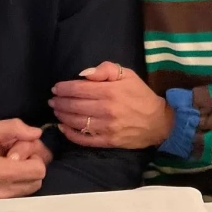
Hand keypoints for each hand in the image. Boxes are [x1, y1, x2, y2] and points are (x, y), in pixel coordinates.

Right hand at [0, 120, 46, 200]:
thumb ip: (14, 128)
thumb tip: (36, 133)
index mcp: (1, 172)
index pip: (39, 169)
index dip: (34, 155)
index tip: (19, 148)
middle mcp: (4, 192)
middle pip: (38, 181)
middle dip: (31, 165)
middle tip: (15, 157)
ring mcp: (1, 203)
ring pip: (30, 190)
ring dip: (25, 176)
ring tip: (8, 166)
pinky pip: (18, 195)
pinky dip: (16, 185)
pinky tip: (2, 176)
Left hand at [49, 62, 173, 148]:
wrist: (158, 122)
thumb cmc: (140, 95)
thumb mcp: (127, 74)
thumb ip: (105, 69)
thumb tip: (83, 74)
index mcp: (109, 91)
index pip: (78, 89)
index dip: (63, 88)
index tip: (56, 88)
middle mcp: (106, 110)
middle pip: (74, 106)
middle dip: (59, 102)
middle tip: (52, 100)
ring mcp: (106, 127)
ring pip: (76, 122)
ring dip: (62, 116)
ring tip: (56, 111)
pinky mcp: (108, 141)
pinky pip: (84, 139)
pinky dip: (70, 134)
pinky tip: (63, 128)